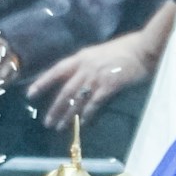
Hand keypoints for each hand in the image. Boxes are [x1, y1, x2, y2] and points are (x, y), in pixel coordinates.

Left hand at [27, 33, 158, 130]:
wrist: (145, 48)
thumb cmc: (126, 48)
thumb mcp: (99, 52)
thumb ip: (88, 63)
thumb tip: (79, 75)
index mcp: (81, 57)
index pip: (56, 71)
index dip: (42, 82)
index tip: (30, 94)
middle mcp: (85, 68)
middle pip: (65, 91)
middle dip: (54, 108)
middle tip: (46, 122)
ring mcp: (96, 77)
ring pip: (77, 99)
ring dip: (67, 115)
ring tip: (59, 127)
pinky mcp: (109, 85)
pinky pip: (94, 103)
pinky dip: (87, 114)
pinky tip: (82, 123)